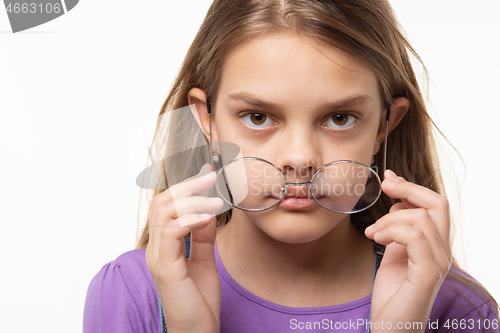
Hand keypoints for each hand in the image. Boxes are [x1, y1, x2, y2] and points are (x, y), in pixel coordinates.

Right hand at [145, 164, 223, 332]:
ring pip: (165, 213)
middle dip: (188, 186)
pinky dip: (191, 219)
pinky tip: (209, 217)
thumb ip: (203, 235)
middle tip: (211, 178)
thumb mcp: (206, 260)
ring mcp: (158, 257)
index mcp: (164, 245)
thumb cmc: (200, 301)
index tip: (207, 174)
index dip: (185, 187)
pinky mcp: (165, 268)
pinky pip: (172, 232)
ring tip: (217, 201)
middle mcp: (156, 248)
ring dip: (192, 201)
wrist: (198, 332)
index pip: (167, 206)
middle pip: (163, 203)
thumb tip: (207, 210)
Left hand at [364, 169, 451, 331]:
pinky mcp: (428, 273)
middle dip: (408, 188)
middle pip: (437, 204)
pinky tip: (376, 238)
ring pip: (421, 218)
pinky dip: (392, 230)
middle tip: (384, 187)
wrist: (391, 330)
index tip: (387, 179)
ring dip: (390, 218)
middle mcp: (442, 252)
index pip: (434, 205)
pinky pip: (415, 237)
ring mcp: (438, 263)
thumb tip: (397, 201)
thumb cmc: (391, 296)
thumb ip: (398, 230)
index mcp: (434, 246)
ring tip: (371, 232)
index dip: (411, 187)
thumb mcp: (392, 254)